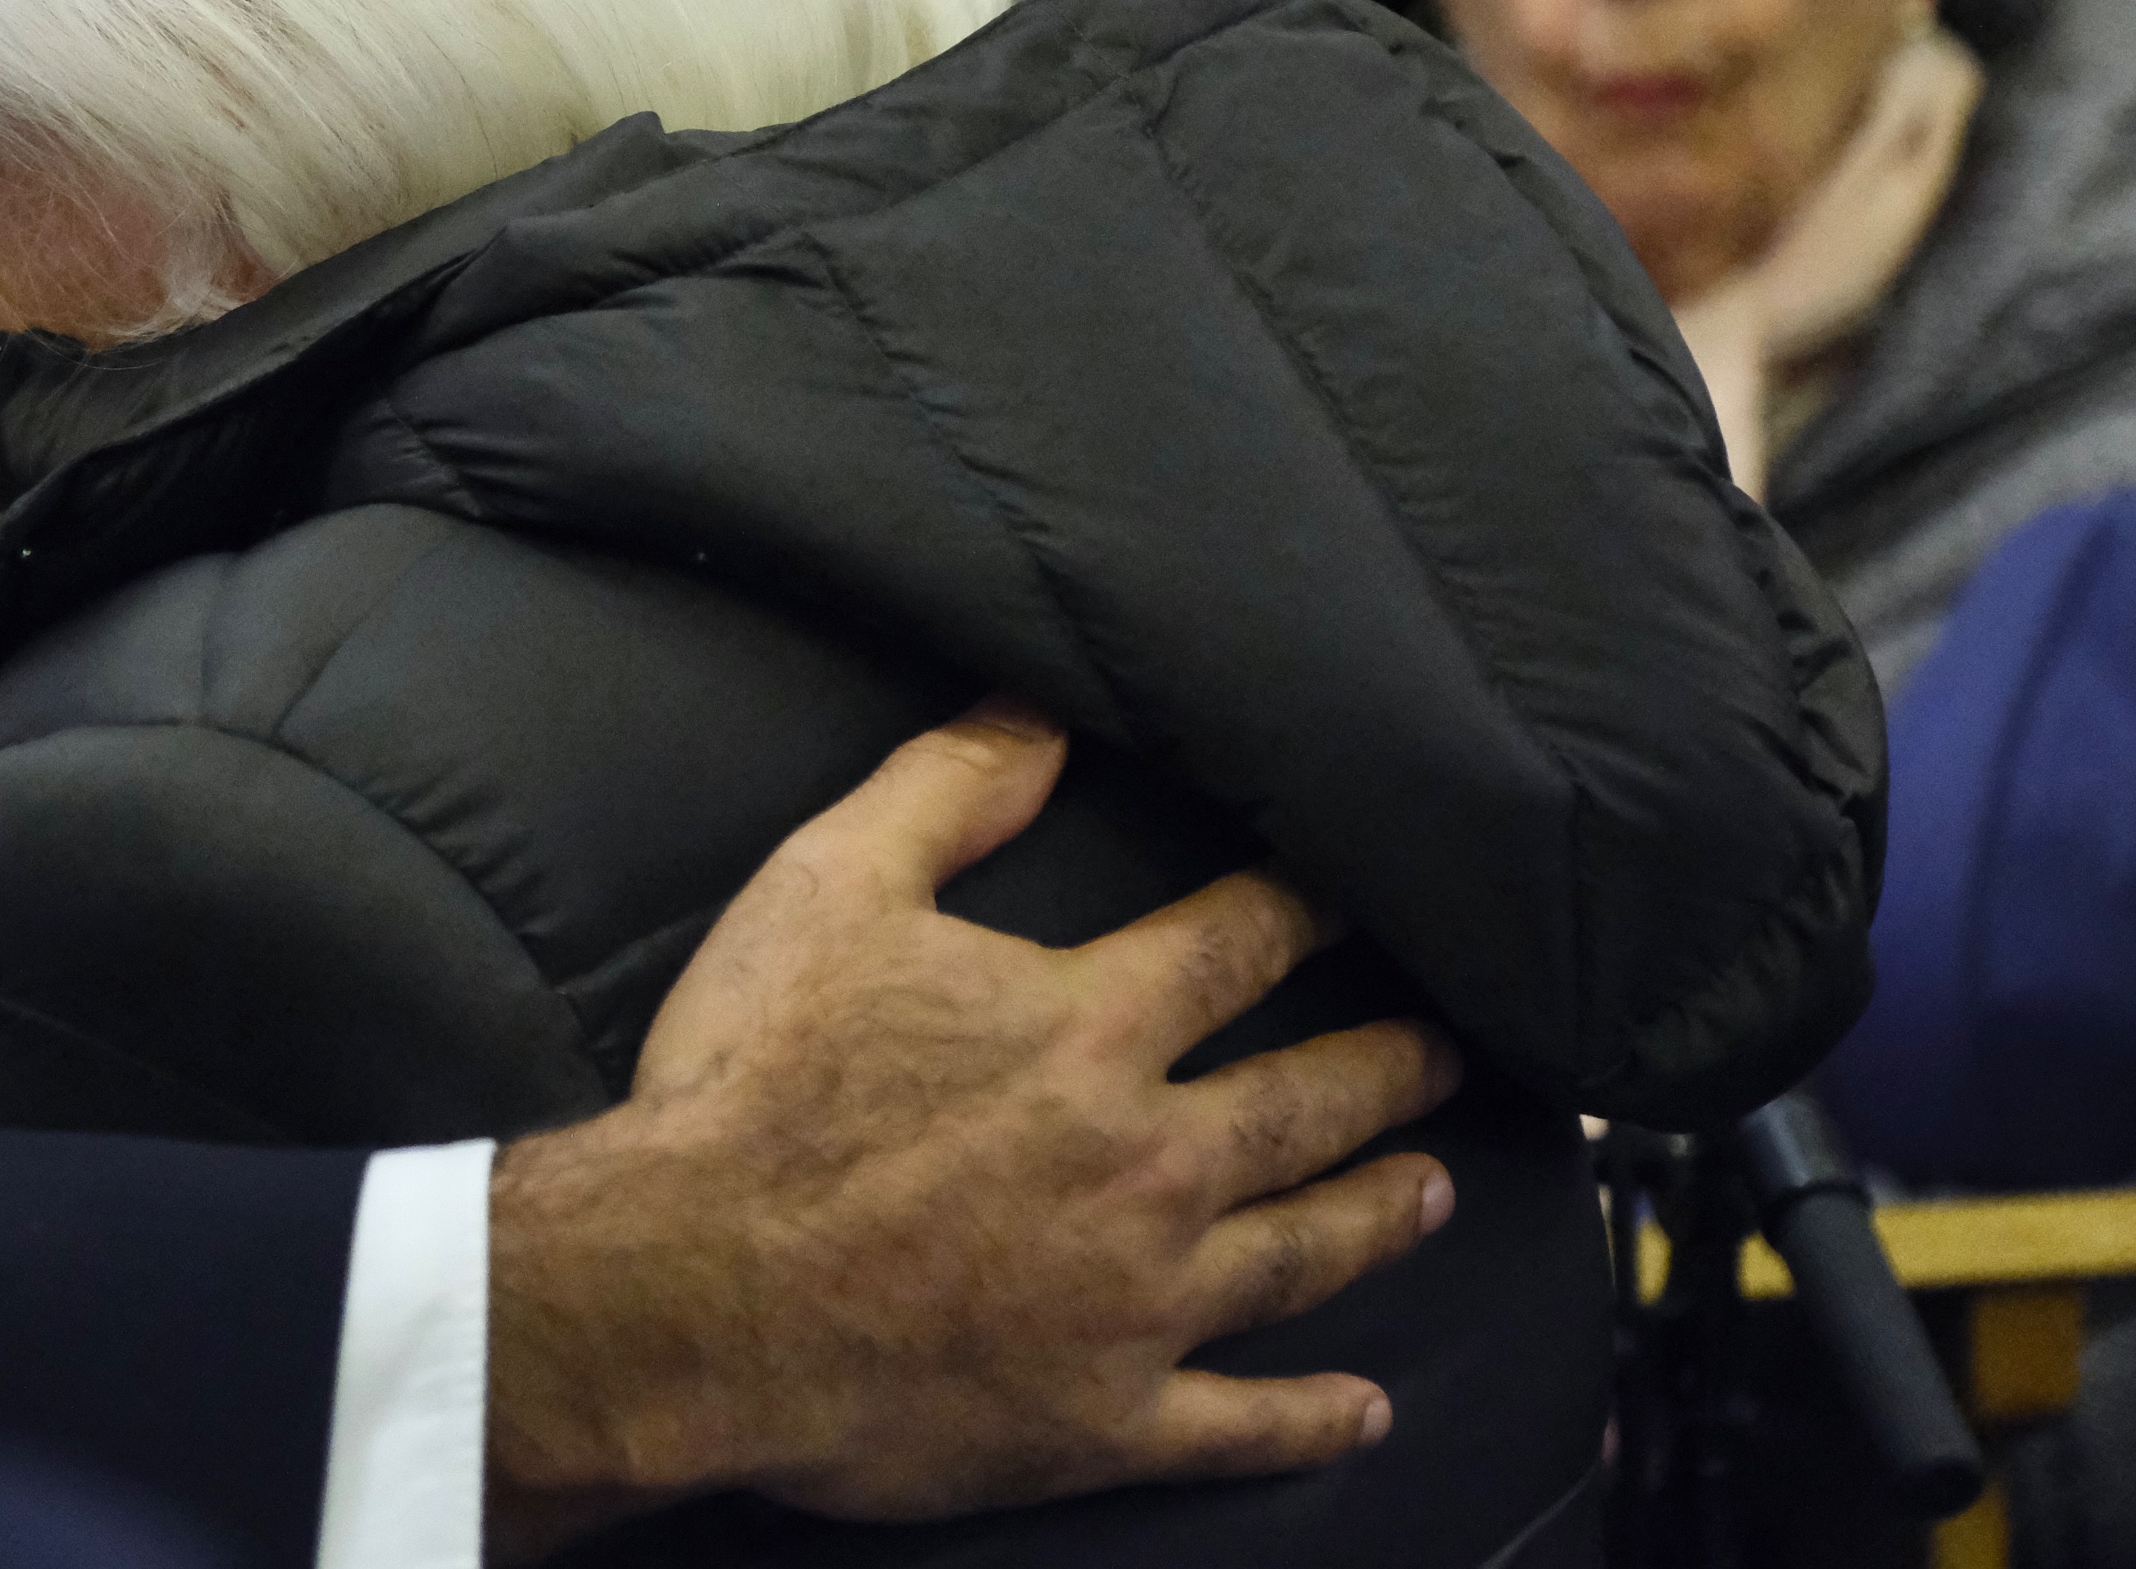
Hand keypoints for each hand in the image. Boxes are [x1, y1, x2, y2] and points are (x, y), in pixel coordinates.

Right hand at [483, 704, 1461, 1555]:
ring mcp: (1138, 1302)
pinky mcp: (1103, 1420)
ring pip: (1304, 1253)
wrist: (687, 1295)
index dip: (1308, 908)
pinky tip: (1366, 1408)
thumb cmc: (749, 1087)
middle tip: (1448, 1048)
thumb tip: (1042, 710)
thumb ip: (947, 788)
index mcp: (1088, 1028)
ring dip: (1381, 1214)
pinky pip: (1238, 1426)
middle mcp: (1147, 1162)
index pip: (1240, 943)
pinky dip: (1313, 1420)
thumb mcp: (829, 887)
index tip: (1357, 892)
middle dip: (1389, 1064)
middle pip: (1308, 1101)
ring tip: (1437, 1186)